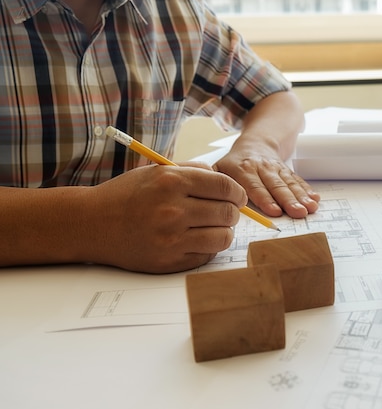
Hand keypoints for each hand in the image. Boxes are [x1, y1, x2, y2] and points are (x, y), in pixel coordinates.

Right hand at [88, 164, 246, 272]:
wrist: (92, 224)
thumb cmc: (127, 195)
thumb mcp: (157, 172)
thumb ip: (193, 171)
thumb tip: (227, 183)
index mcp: (171, 182)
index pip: (225, 186)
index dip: (238, 192)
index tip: (238, 197)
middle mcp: (173, 210)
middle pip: (228, 212)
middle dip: (232, 212)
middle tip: (226, 212)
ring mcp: (171, 238)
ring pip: (223, 237)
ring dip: (224, 231)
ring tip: (214, 227)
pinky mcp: (169, 261)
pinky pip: (207, 255)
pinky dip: (208, 247)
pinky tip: (197, 239)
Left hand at [215, 147, 319, 218]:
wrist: (257, 141)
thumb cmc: (234, 164)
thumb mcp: (218, 168)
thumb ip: (212, 183)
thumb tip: (206, 202)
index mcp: (241, 169)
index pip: (254, 186)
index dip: (264, 198)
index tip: (274, 211)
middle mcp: (261, 167)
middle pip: (275, 185)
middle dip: (288, 200)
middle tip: (298, 213)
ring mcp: (276, 169)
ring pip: (289, 183)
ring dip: (301, 197)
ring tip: (310, 208)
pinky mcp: (288, 171)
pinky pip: (298, 180)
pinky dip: (307, 190)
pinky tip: (315, 199)